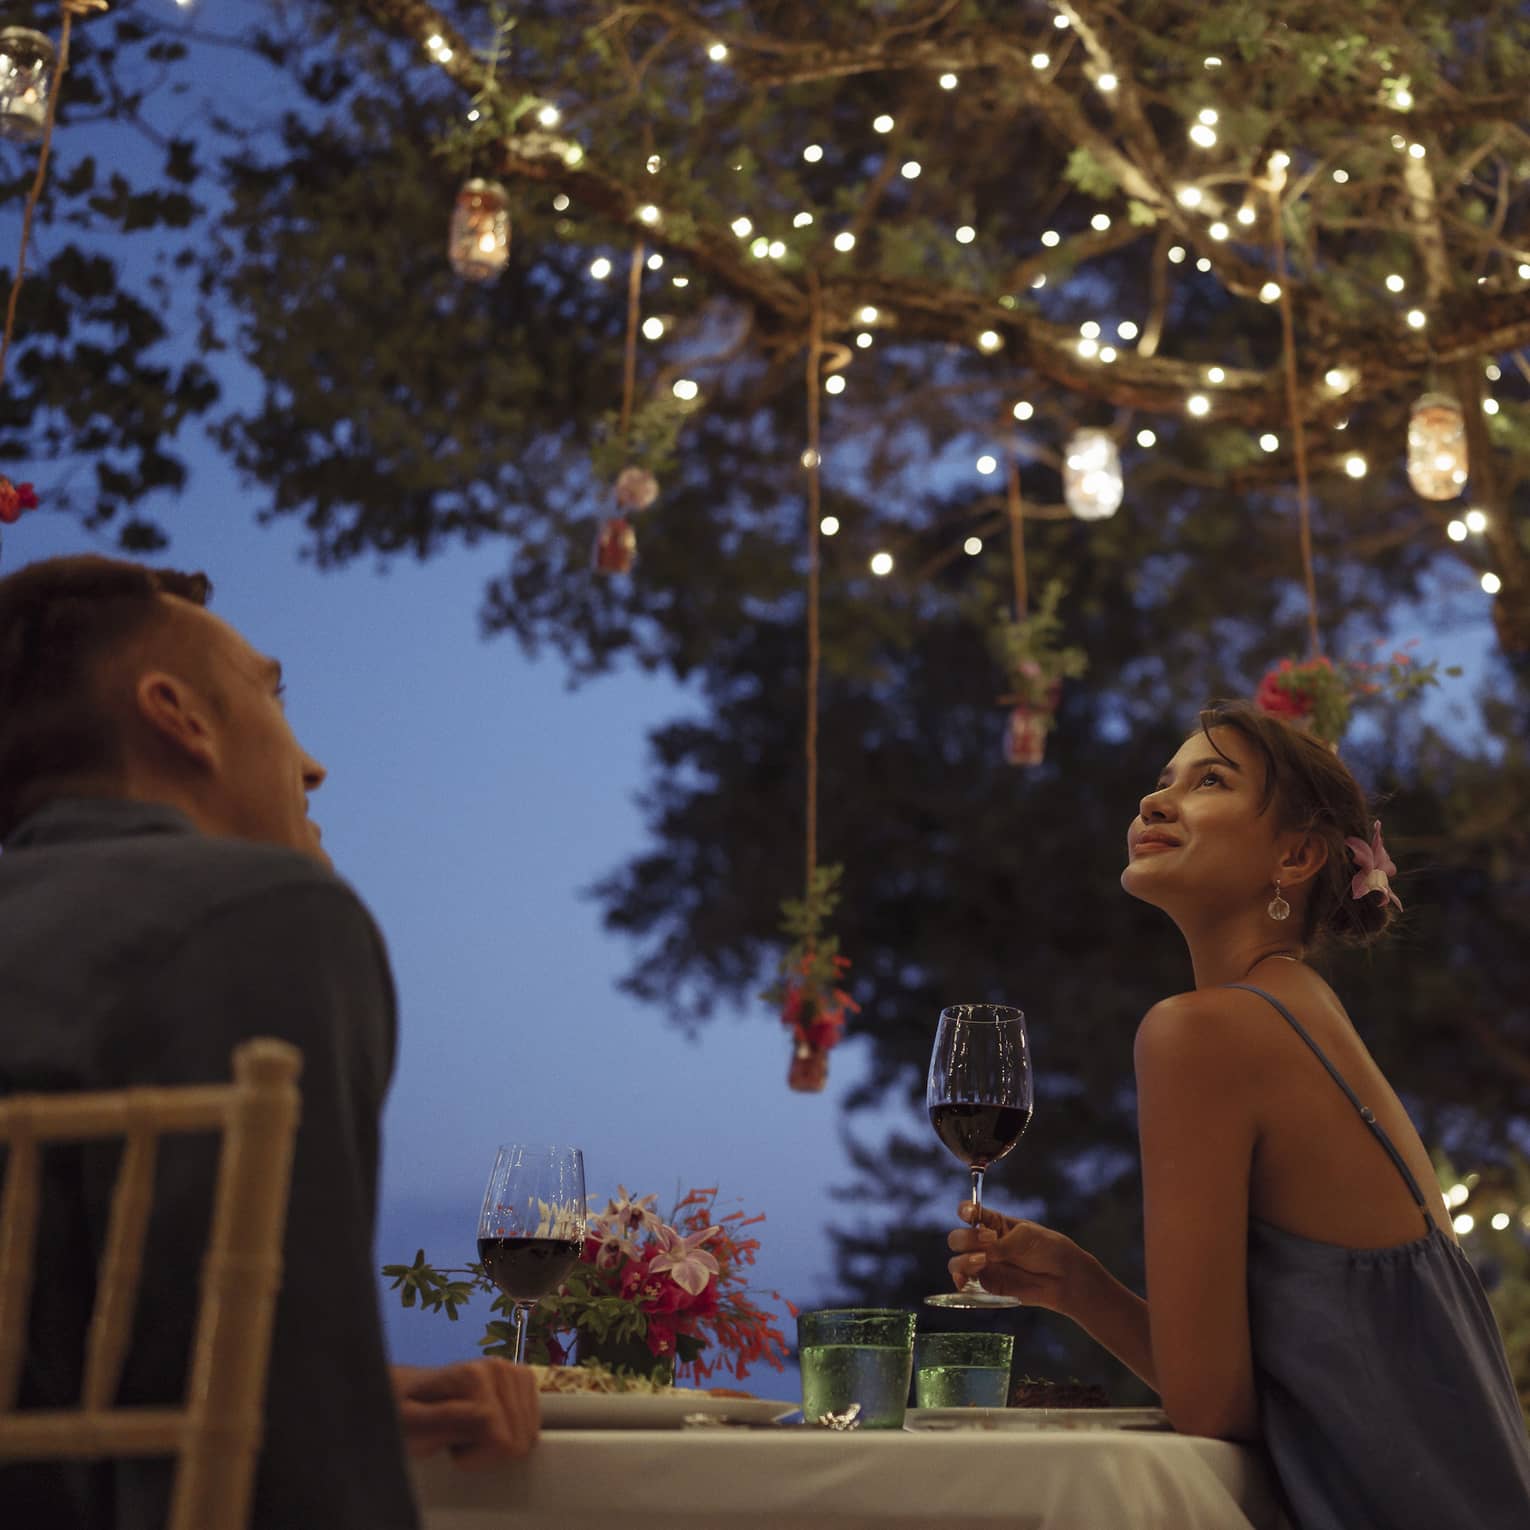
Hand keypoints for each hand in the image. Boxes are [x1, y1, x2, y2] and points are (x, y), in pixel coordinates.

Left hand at [390, 1360, 539, 1466]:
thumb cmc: (409, 1412)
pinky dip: (512, 1435)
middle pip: (518, 1438)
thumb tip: (485, 1416)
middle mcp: (499, 1366)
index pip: (500, 1437)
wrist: (414, 1392)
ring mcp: (514, 1371)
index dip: (475, 1457)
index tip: (452, 1451)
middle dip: (488, 1451)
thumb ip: (445, 1420)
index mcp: (473, 1375)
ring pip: (528, 1435)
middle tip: (461, 1440)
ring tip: (473, 1432)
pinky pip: (533, 1425)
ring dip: (500, 1443)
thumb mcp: (413, 1424)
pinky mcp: (524, 1379)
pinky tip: (489, 1427)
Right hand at [946, 1201, 1084, 1314]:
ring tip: (983, 1261)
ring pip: (957, 1261)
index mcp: (993, 1223)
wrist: (1063, 1277)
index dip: (965, 1211)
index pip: (969, 1212)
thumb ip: (1003, 1245)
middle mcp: (983, 1243)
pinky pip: (965, 1284)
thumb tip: (983, 1256)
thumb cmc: (1047, 1249)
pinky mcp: (987, 1285)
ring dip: (964, 1260)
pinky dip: (959, 1282)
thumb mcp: (1026, 1237)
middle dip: (967, 1239)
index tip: (970, 1214)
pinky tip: (964, 1281)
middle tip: (988, 1242)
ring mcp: (983, 1264)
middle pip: (958, 1238)